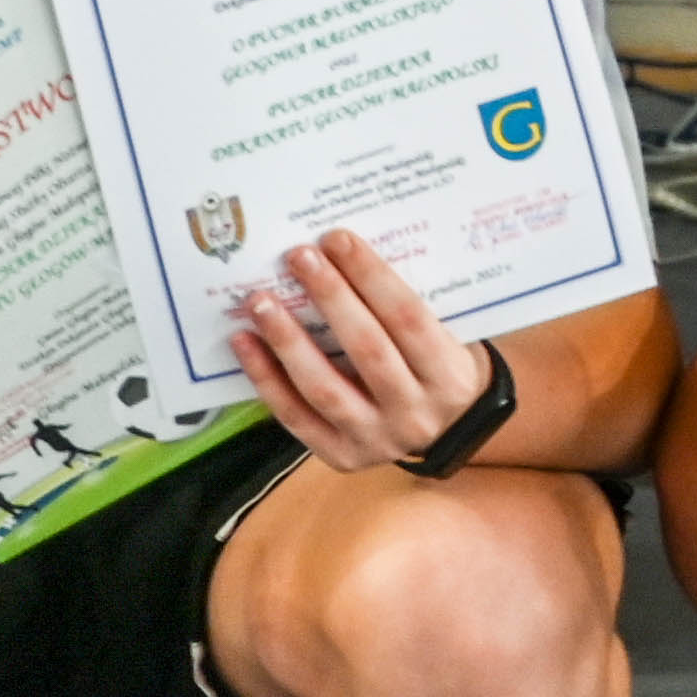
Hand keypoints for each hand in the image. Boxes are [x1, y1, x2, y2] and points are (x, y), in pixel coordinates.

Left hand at [231, 228, 495, 473]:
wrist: (451, 434)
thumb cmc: (441, 368)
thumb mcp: (446, 338)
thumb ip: (402, 310)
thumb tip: (342, 260)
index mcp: (449, 375)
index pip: (407, 317)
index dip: (371, 276)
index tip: (337, 239)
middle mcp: (414, 412)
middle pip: (366, 348)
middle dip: (329, 297)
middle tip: (297, 256)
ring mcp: (376, 440)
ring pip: (324, 387)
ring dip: (287, 340)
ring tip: (260, 302)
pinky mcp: (341, 457)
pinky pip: (296, 417)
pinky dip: (266, 379)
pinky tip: (245, 344)